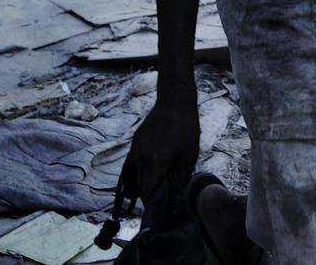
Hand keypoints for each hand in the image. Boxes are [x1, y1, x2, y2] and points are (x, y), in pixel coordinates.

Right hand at [115, 93, 198, 216]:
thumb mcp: (189, 154)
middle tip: (153, 208)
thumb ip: (181, 176)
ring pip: (132, 177)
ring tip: (140, 199)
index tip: (155, 213)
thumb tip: (176, 193)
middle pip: (140, 186)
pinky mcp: (135, 144)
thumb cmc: (186, 128)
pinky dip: (127, 177)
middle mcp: (143, 158)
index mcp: (158, 162)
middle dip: (145, 198)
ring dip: (136, 189)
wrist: (174, 102)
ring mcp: (136, 150)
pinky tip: (126, 186)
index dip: (152, 204)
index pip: (150, 190)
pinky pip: (127, 166)